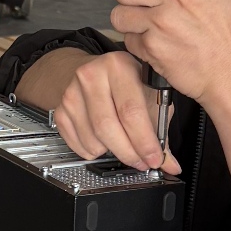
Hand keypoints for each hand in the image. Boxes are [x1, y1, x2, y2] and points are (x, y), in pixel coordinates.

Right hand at [45, 46, 176, 174]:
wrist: (95, 72)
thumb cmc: (127, 83)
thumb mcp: (150, 95)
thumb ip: (161, 130)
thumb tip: (170, 164)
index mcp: (119, 65)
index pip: (130, 111)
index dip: (144, 141)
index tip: (154, 159)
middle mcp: (92, 76)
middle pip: (108, 127)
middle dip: (129, 153)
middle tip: (141, 162)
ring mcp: (72, 93)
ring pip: (93, 140)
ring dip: (111, 153)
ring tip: (123, 146)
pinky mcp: (61, 110)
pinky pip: (79, 145)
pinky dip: (95, 153)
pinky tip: (105, 142)